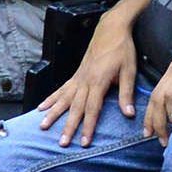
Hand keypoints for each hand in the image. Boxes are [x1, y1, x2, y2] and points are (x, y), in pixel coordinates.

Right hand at [36, 17, 139, 147]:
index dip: (88, 126)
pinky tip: (42, 107)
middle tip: (62, 142)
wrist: (111, 28)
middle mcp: (85, 81)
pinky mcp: (76, 74)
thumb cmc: (122, 48)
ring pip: (63, 99)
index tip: (84, 142)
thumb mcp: (129, 71)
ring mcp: (78, 77)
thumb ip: (126, 93)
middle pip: (75, 108)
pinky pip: (61, 89)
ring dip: (53, 113)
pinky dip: (51, 98)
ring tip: (43, 126)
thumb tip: (128, 114)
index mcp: (98, 81)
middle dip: (68, 126)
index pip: (92, 109)